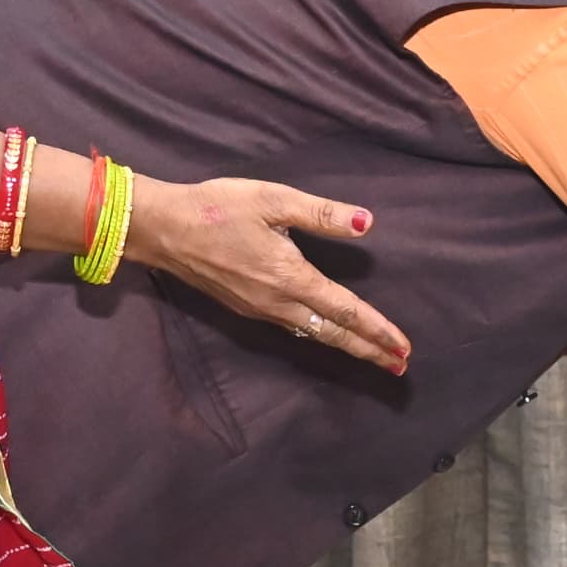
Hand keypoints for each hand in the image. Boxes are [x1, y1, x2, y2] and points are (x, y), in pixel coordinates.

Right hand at [126, 178, 409, 372]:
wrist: (163, 229)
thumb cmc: (218, 209)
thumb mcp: (273, 200)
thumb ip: (321, 214)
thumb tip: (366, 223)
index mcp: (291, 277)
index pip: (345, 311)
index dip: (377, 330)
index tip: (403, 347)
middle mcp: (278, 303)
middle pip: (333, 334)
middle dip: (369, 350)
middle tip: (400, 366)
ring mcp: (260, 309)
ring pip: (313, 335)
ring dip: (347, 346)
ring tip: (373, 357)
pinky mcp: (245, 308)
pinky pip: (293, 330)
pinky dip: (319, 337)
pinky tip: (326, 335)